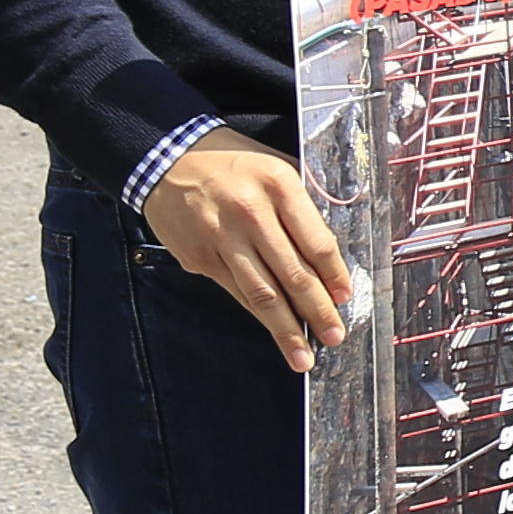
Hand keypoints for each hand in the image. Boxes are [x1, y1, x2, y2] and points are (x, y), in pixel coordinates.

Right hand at [143, 133, 356, 373]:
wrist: (166, 158)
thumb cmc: (232, 163)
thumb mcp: (276, 167)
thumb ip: (301, 206)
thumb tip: (329, 255)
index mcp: (279, 186)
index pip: (316, 241)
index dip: (334, 275)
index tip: (346, 298)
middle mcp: (251, 213)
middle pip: (292, 273)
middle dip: (317, 311)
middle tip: (335, 336)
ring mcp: (222, 238)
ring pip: (261, 292)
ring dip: (285, 328)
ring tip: (303, 355)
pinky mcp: (199, 257)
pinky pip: (235, 291)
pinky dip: (257, 315)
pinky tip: (273, 330)